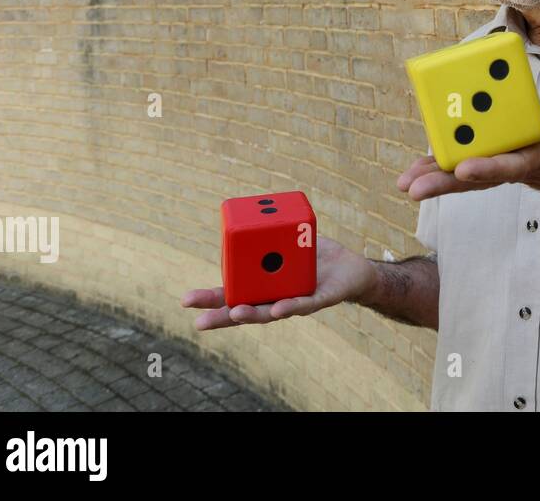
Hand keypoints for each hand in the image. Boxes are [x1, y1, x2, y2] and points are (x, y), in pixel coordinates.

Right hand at [181, 235, 375, 330]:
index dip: (211, 300)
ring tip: (236, 313)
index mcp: (263, 285)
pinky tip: (278, 309)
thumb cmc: (314, 256)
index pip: (233, 295)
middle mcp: (276, 298)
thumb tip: (246, 220)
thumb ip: (269, 232)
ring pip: (271, 312)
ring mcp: (296, 302)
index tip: (186, 301)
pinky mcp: (321, 300)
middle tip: (196, 320)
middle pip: (244, 309)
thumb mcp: (289, 237)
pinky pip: (304, 304)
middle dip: (221, 315)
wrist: (353, 268)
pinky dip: (290, 306)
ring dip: (253, 313)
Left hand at [397, 66, 539, 203]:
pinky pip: (464, 165)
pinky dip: (439, 167)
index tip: (462, 169)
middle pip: (477, 177)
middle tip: (411, 188)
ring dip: (434, 177)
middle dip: (444, 182)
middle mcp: (517, 167)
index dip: (488, 167)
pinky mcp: (496, 162)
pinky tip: (413, 170)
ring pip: (465, 176)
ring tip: (403, 182)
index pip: (513, 165)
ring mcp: (504, 167)